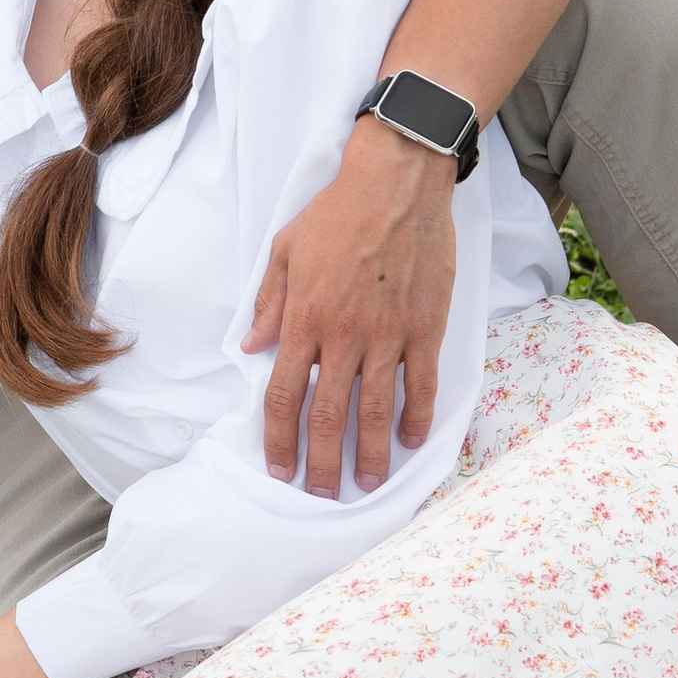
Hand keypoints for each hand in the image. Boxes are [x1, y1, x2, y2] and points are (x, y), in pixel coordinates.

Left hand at [246, 116, 456, 495]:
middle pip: (328, 415)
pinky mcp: (425, 327)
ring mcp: (388, 334)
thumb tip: (252, 350)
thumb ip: (269, 304)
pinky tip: (413, 441)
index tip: (279, 470)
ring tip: (369, 483)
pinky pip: (422, 383)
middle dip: (321, 463)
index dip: (279, 440)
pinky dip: (418, 416)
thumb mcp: (285, 251)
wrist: (397, 182)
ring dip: (371, 453)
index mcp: (304, 318)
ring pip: (376, 409)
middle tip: (321, 495)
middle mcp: (344, 335)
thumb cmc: (337, 212)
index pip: (285, 395)